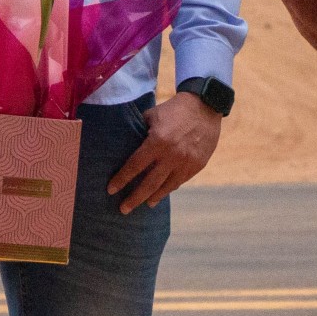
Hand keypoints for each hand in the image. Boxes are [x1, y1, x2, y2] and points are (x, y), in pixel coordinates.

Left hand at [108, 92, 221, 213]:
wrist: (205, 106)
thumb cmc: (174, 109)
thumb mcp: (152, 115)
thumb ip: (139, 130)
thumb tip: (124, 142)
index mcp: (157, 141)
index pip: (135, 165)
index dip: (122, 179)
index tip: (111, 189)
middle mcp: (171, 155)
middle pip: (149, 183)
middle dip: (134, 198)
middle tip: (123, 209)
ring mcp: (185, 162)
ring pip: (166, 187)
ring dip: (152, 198)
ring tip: (144, 205)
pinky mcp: (197, 166)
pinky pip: (179, 182)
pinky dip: (168, 189)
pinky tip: (161, 194)